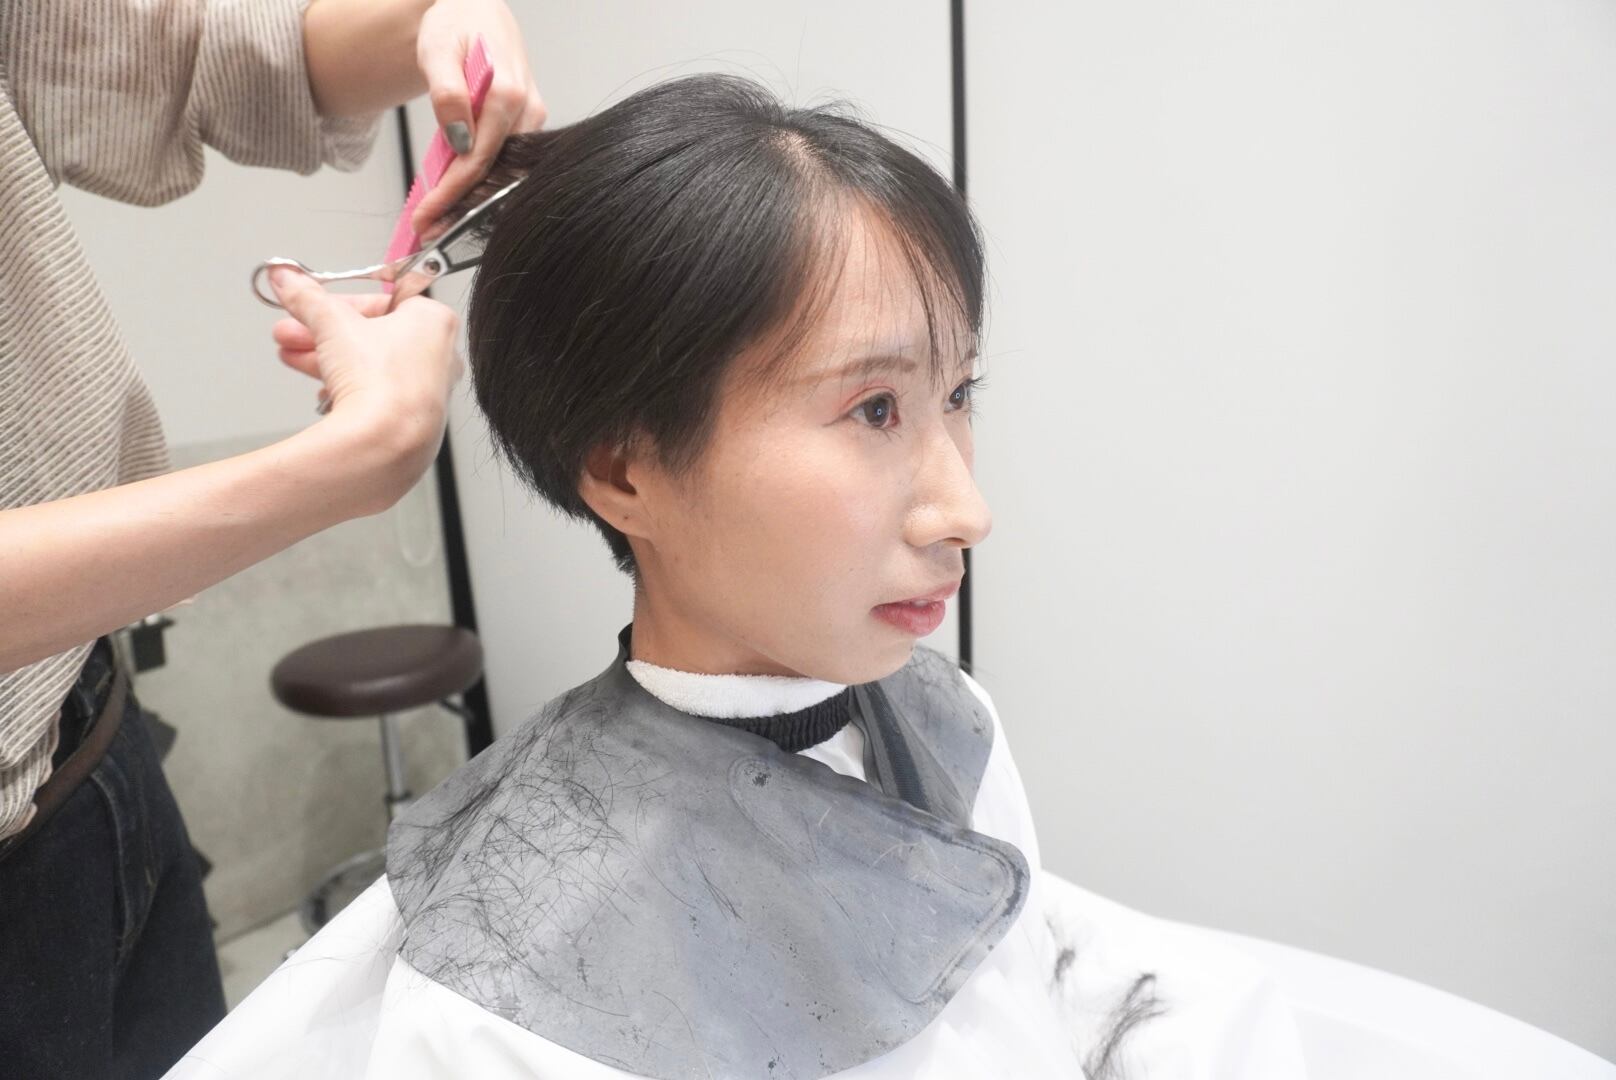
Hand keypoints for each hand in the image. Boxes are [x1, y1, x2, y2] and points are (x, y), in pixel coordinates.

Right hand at [268, 267, 463, 509]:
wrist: (387, 444)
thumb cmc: (382, 382)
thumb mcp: (333, 326)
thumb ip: (307, 298)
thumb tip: (287, 280)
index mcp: (434, 322)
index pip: (383, 299)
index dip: (341, 302)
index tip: (312, 302)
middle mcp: (440, 356)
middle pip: (372, 334)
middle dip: (323, 332)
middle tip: (291, 328)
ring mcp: (428, 391)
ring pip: (370, 366)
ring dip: (326, 359)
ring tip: (291, 356)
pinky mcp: (412, 421)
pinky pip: (376, 397)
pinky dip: (347, 391)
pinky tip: (322, 393)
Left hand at [411, 0, 545, 240]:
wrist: (473, 7)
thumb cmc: (455, 23)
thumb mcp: (438, 50)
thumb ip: (448, 93)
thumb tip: (459, 138)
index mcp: (510, 93)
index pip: (480, 159)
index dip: (452, 193)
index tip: (427, 217)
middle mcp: (528, 109)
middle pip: (495, 172)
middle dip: (461, 205)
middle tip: (428, 227)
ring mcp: (531, 117)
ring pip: (503, 169)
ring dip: (472, 195)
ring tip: (439, 216)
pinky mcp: (527, 121)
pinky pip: (506, 158)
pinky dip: (482, 177)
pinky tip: (459, 190)